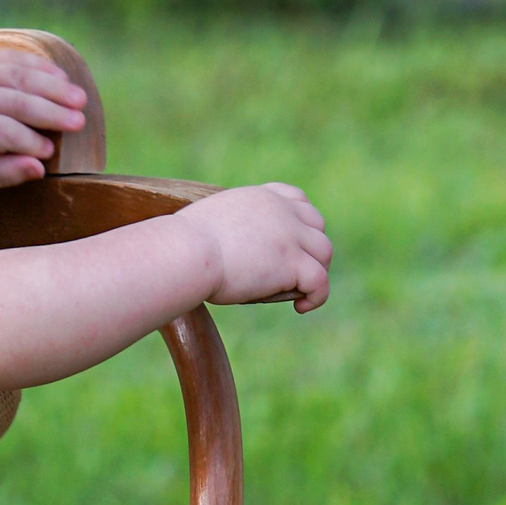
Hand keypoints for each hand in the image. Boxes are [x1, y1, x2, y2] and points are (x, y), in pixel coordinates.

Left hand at [0, 52, 89, 187]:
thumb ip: (2, 172)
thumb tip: (40, 168)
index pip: (4, 132)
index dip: (31, 142)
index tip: (51, 152)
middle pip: (17, 102)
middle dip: (51, 113)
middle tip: (79, 122)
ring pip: (20, 76)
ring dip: (53, 87)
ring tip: (79, 99)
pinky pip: (14, 58)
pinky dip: (40, 66)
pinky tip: (62, 77)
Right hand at [175, 183, 333, 312]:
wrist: (185, 252)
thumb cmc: (182, 244)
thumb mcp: (210, 222)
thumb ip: (228, 225)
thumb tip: (222, 245)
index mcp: (260, 197)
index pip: (296, 199)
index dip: (301, 220)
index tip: (293, 240)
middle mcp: (280, 210)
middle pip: (316, 225)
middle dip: (310, 248)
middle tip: (294, 272)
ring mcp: (291, 235)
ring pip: (324, 252)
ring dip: (315, 272)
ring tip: (298, 292)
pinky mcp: (293, 262)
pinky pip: (320, 282)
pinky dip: (316, 296)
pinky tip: (300, 307)